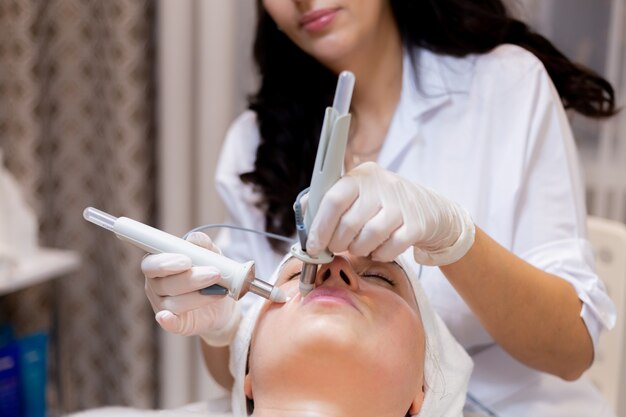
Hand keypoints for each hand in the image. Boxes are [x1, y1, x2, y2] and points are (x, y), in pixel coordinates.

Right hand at [142, 232, 239, 345]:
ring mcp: (162, 306)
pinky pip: (169, 323)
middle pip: (164, 284)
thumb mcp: (211, 255)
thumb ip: (202, 245)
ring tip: (220, 290)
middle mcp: (155, 286)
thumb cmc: (211, 271)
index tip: (187, 261)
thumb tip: (193, 239)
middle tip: (214, 273)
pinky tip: (166, 317)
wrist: (224, 302)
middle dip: (191, 278)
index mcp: (158, 264)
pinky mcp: (176, 323)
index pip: (151, 264)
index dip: (166, 262)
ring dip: (198, 296)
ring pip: (174, 303)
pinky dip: (167, 321)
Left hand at [306, 162, 474, 265]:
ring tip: (359, 246)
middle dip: (338, 243)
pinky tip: (378, 248)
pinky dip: (380, 254)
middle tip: (338, 246)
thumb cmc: (382, 203)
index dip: (320, 226)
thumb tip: (303, 213)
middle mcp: (382, 186)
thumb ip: (327, 200)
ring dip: (358, 249)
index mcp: (361, 175)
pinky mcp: (417, 224)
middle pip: (349, 223)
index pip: (334, 199)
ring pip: (369, 237)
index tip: (314, 245)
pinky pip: (390, 248)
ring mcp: (401, 205)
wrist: (429, 208)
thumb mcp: (357, 193)